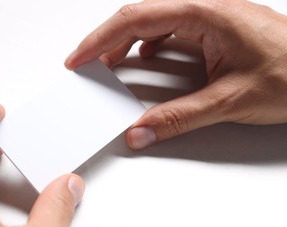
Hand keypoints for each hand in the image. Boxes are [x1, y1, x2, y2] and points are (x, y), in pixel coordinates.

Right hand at [65, 0, 286, 148]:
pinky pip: (171, 30)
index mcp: (205, 13)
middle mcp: (205, 8)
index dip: (100, 39)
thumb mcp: (230, 101)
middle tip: (85, 65)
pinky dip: (150, 44)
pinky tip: (146, 56)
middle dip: (106, 41)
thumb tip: (139, 133)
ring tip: (108, 64)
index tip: (79, 58)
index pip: (137, 19)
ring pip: (153, 22)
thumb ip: (179, 118)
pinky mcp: (214, 29)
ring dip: (126, 42)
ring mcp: (210, 17)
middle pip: (140, 17)